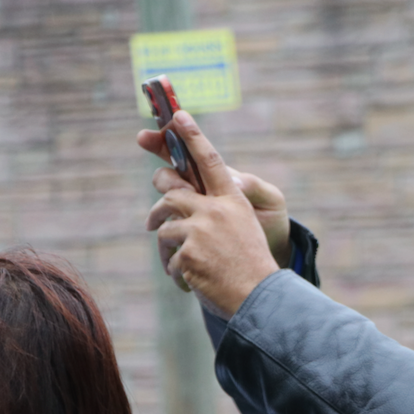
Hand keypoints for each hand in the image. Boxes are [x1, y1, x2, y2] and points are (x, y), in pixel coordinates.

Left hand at [142, 110, 281, 317]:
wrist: (260, 297)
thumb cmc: (253, 264)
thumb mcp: (244, 228)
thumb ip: (218, 210)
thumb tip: (184, 200)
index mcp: (233, 201)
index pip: (212, 162)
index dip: (194, 137)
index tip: (178, 116)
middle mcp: (216, 210)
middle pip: (171, 188)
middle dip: (158, 200)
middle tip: (153, 217)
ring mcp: (200, 231)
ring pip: (163, 226)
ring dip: (166, 246)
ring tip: (178, 262)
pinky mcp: (188, 254)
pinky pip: (168, 257)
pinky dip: (176, 272)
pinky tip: (191, 282)